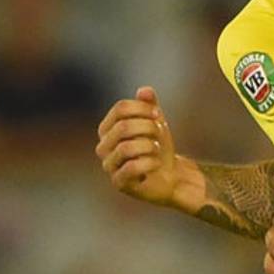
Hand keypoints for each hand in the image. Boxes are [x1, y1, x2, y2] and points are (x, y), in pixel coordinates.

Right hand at [94, 86, 176, 206]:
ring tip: (157, 148)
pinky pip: (132, 168)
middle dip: (148, 127)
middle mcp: (103, 147)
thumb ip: (150, 106)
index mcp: (108, 129)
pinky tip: (156, 163)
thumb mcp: (156, 123)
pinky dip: (150, 162)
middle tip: (160, 133)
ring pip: (126, 147)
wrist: (170, 176)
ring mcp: (109, 165)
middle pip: (123, 126)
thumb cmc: (158, 147)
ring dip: (150, 145)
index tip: (158, 114)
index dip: (142, 108)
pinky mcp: (119, 183)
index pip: (120, 108)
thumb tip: (145, 90)